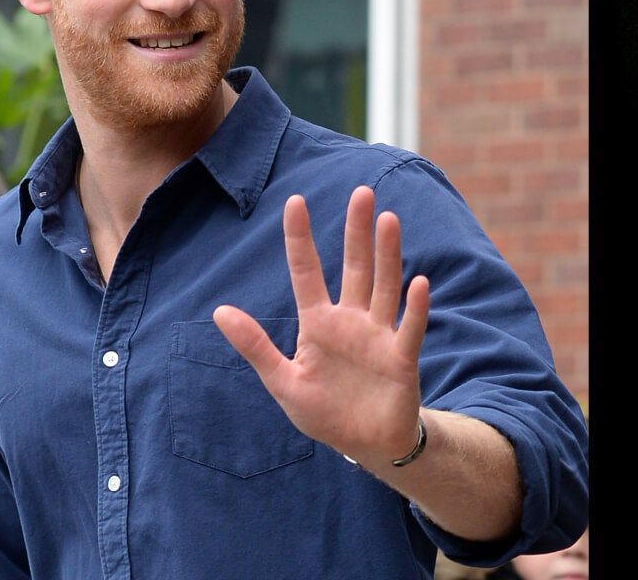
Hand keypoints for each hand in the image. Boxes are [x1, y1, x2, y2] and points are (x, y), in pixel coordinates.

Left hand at [214, 186, 430, 466]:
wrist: (365, 444)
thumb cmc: (324, 411)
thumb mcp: (282, 381)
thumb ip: (255, 346)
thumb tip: (219, 311)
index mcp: (318, 323)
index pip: (307, 272)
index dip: (300, 238)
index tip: (295, 201)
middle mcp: (352, 320)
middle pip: (355, 267)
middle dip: (357, 231)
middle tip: (361, 193)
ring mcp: (379, 335)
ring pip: (384, 286)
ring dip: (388, 254)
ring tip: (389, 220)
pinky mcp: (402, 357)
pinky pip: (409, 327)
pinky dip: (415, 307)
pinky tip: (417, 282)